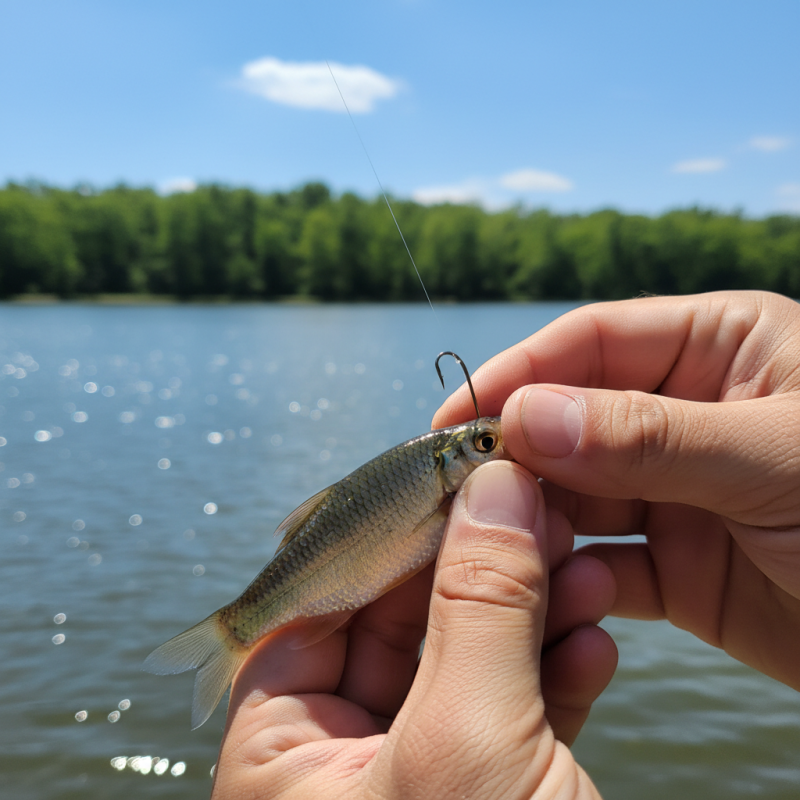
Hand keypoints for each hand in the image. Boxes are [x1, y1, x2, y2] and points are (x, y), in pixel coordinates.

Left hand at [210, 462, 615, 798]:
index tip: (459, 477)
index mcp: (281, 757)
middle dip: (477, 565)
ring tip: (582, 566)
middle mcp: (340, 765)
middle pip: (405, 622)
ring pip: (469, 661)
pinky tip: (595, 639)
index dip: (391, 530)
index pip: (321, 600)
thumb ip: (478, 608)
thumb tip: (493, 487)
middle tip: (535, 508)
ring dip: (531, 611)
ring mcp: (419, 780)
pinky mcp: (490, 797)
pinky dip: (556, 673)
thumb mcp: (466, 748)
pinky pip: (515, 714)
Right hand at [434, 290, 799, 688]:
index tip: (458, 416)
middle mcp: (686, 413)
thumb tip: (527, 415)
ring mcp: (677, 492)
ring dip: (535, 518)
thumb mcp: (776, 456)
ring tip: (491, 541)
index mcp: (718, 348)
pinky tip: (553, 590)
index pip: (592, 343)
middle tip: (458, 487)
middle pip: (572, 420)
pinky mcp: (677, 567)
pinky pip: (603, 564)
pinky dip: (572, 579)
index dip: (520, 374)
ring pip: (578, 496)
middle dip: (517, 453)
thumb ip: (648, 434)